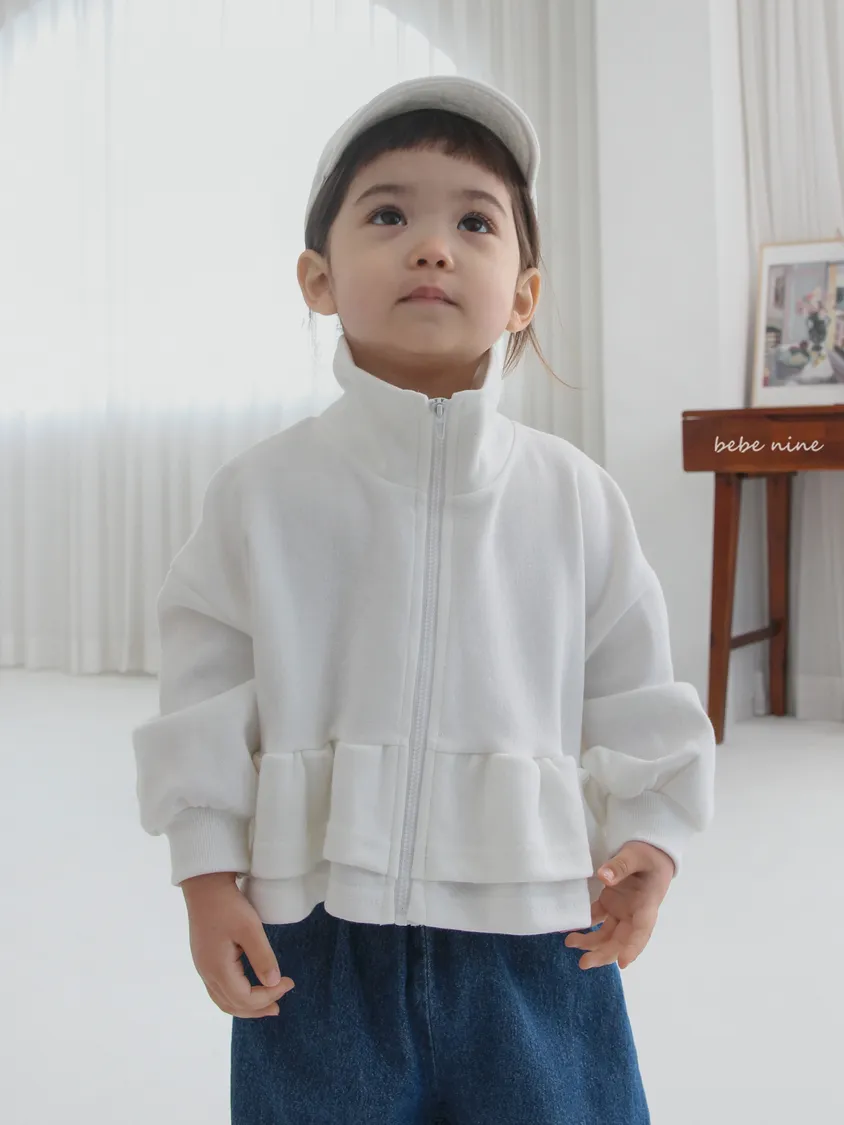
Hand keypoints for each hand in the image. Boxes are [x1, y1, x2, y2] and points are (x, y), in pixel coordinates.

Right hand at [181, 871, 294, 1017]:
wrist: (205, 887)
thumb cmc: (228, 905)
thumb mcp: (249, 928)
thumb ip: (262, 958)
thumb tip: (274, 984)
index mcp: (218, 969)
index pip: (245, 998)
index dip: (268, 996)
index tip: (288, 983)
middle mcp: (207, 973)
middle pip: (232, 1005)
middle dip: (257, 1008)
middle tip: (279, 1006)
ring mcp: (203, 968)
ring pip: (223, 1000)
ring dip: (245, 1006)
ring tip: (266, 1004)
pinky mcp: (204, 960)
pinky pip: (218, 989)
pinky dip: (235, 996)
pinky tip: (247, 990)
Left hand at [563, 841, 674, 970]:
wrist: (651, 851)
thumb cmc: (648, 854)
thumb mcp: (636, 855)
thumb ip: (621, 866)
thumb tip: (604, 877)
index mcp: (646, 905)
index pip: (641, 931)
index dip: (633, 948)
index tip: (623, 963)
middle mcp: (634, 914)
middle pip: (621, 940)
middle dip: (604, 954)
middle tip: (583, 963)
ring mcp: (621, 910)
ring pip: (608, 934)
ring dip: (591, 943)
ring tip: (570, 943)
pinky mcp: (611, 904)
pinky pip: (597, 918)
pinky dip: (584, 925)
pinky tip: (569, 929)